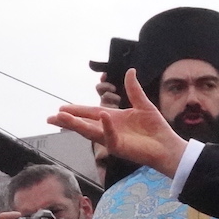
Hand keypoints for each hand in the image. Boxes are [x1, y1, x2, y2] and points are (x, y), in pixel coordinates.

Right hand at [49, 69, 187, 176]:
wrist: (167, 145)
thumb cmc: (155, 128)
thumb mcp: (143, 104)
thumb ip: (133, 89)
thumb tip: (130, 71)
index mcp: (112, 119)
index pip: (90, 113)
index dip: (76, 110)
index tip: (60, 108)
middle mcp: (109, 130)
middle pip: (84, 124)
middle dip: (67, 121)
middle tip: (51, 117)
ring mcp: (112, 139)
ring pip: (90, 132)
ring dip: (77, 125)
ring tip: (62, 118)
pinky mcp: (120, 147)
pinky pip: (110, 136)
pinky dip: (106, 127)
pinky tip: (103, 116)